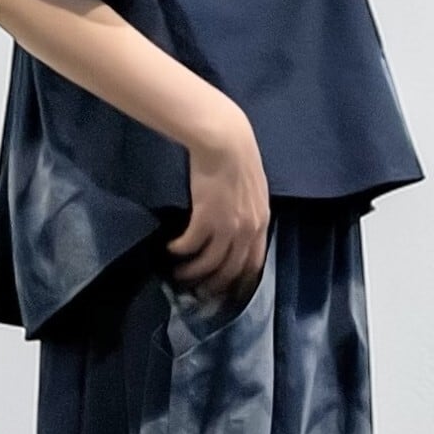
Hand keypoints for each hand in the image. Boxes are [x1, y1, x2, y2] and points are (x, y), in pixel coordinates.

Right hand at [168, 101, 269, 302]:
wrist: (225, 141)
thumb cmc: (238, 158)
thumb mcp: (254, 190)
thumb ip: (250, 212)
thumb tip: (238, 228)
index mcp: (261, 223)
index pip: (254, 264)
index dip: (239, 281)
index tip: (226, 291)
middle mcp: (247, 230)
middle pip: (230, 270)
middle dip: (214, 285)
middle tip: (198, 292)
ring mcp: (227, 227)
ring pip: (209, 263)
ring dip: (192, 272)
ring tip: (178, 274)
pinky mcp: (205, 219)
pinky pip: (190, 246)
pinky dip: (180, 251)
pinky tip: (171, 249)